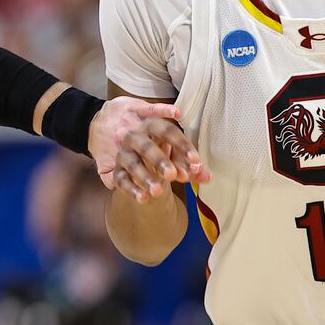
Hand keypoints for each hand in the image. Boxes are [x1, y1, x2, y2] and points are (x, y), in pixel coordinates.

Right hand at [90, 97, 208, 199]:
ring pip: (133, 164)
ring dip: (145, 177)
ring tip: (159, 192)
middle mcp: (135, 137)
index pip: (169, 132)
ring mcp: (124, 154)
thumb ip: (192, 167)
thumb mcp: (178, 159)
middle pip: (146, 146)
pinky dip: (132, 189)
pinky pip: (122, 180)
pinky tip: (144, 199)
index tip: (196, 162)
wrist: (138, 161)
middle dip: (160, 161)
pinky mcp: (117, 171)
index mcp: (153, 126)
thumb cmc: (163, 156)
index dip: (183, 146)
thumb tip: (207, 177)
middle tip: (172, 176)